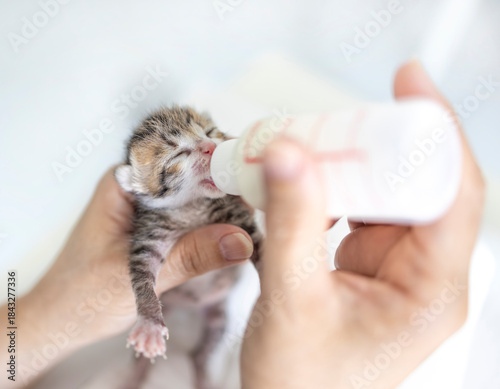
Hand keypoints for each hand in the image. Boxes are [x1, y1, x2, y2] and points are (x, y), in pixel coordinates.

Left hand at [2, 168, 252, 386]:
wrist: (61, 321)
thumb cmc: (83, 298)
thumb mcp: (140, 278)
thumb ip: (190, 256)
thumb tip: (241, 239)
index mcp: (123, 185)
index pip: (175, 158)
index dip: (213, 161)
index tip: (246, 174)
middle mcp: (137, 188)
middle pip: (188, 173)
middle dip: (222, 183)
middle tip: (259, 197)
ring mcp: (147, 207)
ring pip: (192, 194)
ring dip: (220, 203)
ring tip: (254, 211)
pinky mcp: (155, 225)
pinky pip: (189, 214)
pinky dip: (210, 221)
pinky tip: (233, 227)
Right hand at [240, 60, 484, 388]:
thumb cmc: (300, 378)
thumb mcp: (293, 298)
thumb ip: (293, 222)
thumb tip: (290, 153)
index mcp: (431, 292)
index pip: (455, 195)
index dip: (437, 132)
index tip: (409, 82)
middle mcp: (425, 274)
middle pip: (424, 185)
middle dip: (386, 143)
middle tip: (344, 116)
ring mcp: (398, 267)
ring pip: (390, 194)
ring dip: (356, 165)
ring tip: (317, 146)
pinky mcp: (372, 263)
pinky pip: (364, 210)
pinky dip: (339, 189)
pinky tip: (311, 182)